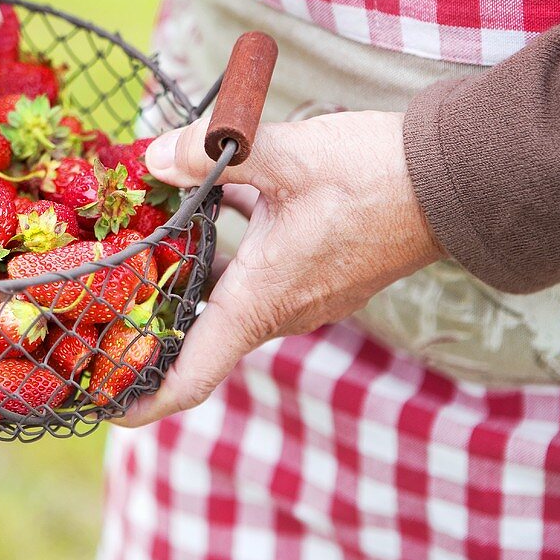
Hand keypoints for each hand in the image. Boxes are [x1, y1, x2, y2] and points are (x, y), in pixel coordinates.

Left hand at [117, 111, 444, 426]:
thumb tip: (154, 156)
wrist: (456, 179)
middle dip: (152, 326)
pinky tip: (207, 197)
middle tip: (102, 303)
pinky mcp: (317, 270)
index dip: (145, 401)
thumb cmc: (374, 176)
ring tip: (142, 244)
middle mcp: (281, 310)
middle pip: (200, 337)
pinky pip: (255, 272)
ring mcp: (303, 294)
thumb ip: (213, 154)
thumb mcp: (285, 156)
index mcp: (263, 301)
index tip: (105, 406)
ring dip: (187, 277)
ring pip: (226, 298)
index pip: (194, 376)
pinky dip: (224, 249)